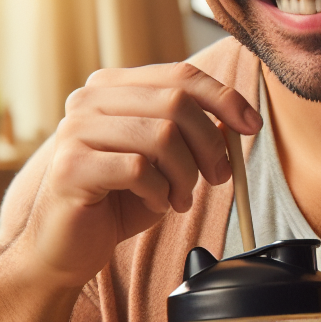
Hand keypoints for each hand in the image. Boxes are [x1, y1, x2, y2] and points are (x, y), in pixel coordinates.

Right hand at [23, 62, 261, 288]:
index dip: (224, 98)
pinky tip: (153, 203)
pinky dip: (159, 192)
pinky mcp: (70, 166)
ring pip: (162, 135)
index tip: (252, 125)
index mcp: (113, 88)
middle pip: (177, 102)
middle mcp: (90, 100)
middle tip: (217, 178)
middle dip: (210, 145)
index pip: (180, 75)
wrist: (67, 246)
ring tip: (179, 198)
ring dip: (185, 175)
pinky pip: (139, 169)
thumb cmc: (119, 201)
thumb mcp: (167, 163)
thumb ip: (194, 136)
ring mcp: (75, 130)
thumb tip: (238, 119)